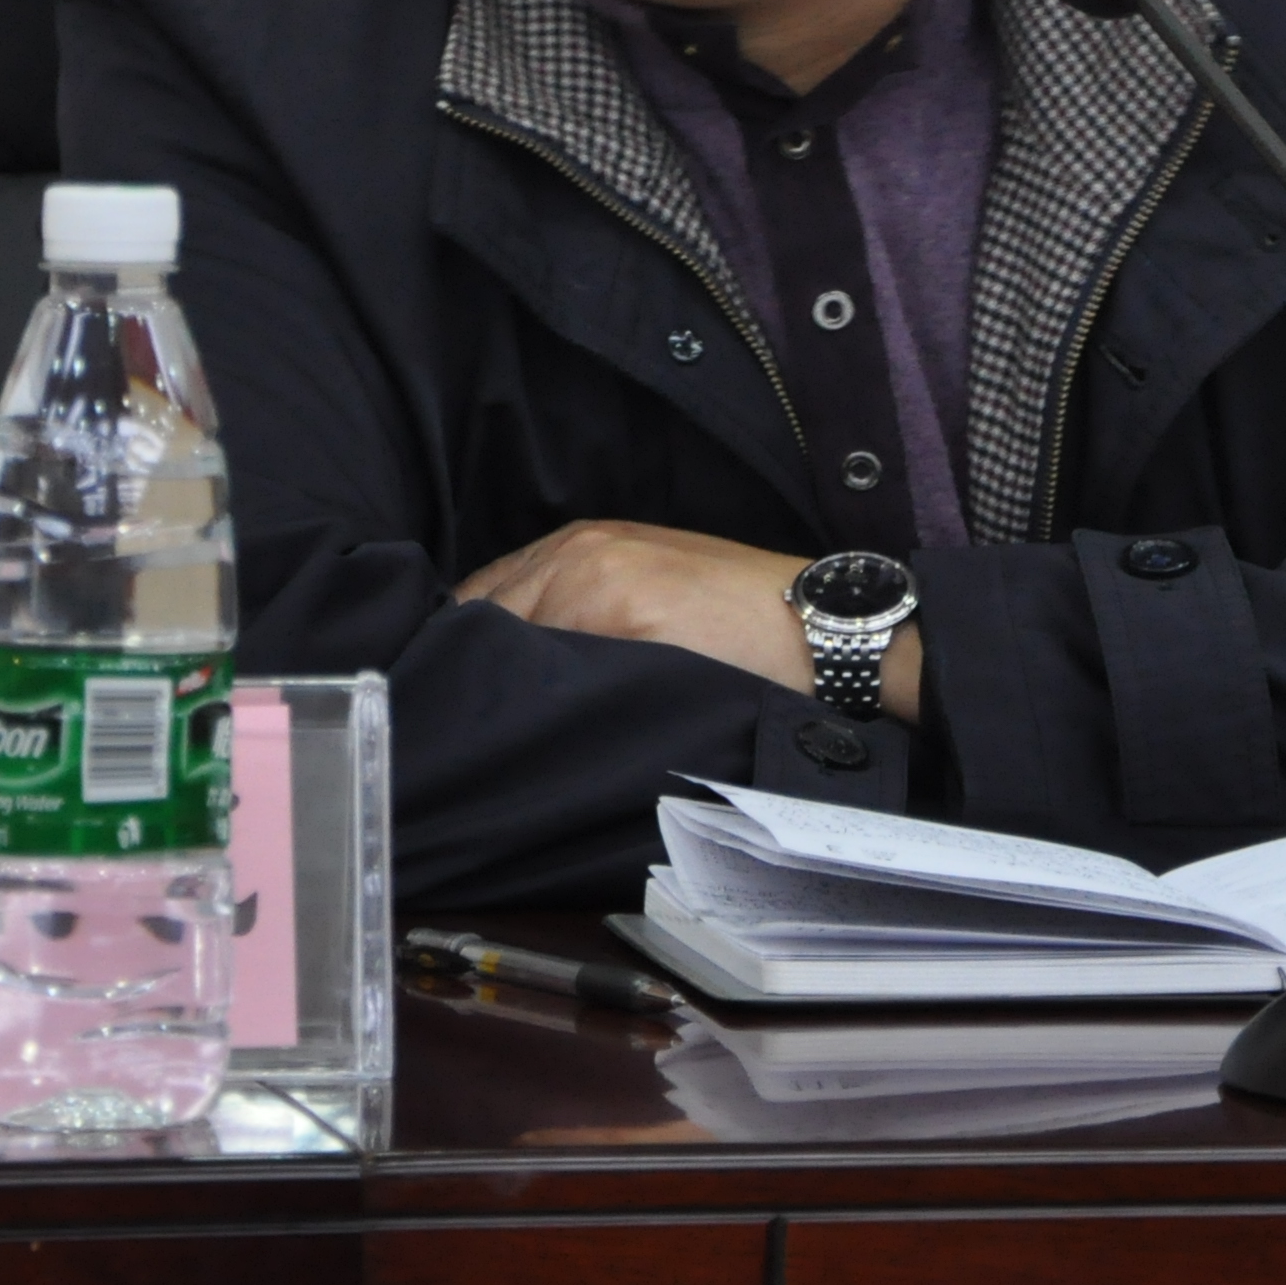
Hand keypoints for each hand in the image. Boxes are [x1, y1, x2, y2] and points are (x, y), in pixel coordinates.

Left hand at [454, 519, 922, 722]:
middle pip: (477, 617)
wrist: (824, 626)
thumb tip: (511, 667)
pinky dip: (533, 697)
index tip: (461, 695)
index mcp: (582, 545)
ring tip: (499, 740)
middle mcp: (578, 550)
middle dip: (471, 671)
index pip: (480, 599)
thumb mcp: (655, 593)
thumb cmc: (745, 622)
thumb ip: (581, 609)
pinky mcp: (620, 608)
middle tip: (469, 727)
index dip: (465, 651)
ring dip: (496, 688)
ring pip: (503, 642)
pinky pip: (547, 664)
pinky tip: (537, 732)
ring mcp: (594, 576)